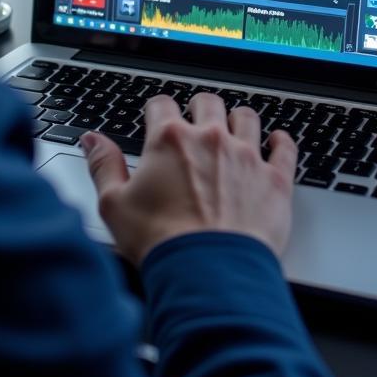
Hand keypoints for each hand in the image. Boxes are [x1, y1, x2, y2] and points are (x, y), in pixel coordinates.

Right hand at [81, 92, 297, 266]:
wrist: (209, 274)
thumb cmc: (161, 243)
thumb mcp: (114, 205)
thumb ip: (103, 165)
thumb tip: (92, 141)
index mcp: (169, 140)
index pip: (161, 104)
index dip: (157, 109)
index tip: (157, 118)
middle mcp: (210, 138)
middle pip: (207, 102)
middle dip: (199, 107)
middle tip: (196, 119)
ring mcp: (246, 156)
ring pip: (247, 117)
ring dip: (238, 119)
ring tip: (234, 126)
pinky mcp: (274, 180)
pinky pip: (285, 148)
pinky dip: (281, 141)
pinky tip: (278, 140)